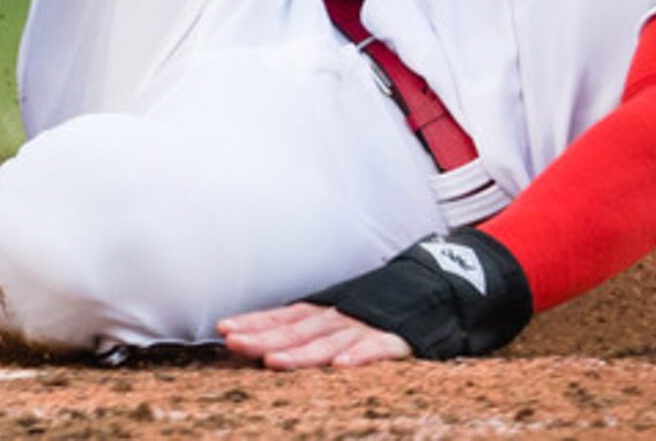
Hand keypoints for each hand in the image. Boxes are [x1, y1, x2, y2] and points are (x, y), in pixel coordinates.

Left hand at [217, 302, 413, 371]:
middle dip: (262, 338)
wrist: (433, 289)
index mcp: (322, 312)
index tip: (223, 329)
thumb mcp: (337, 314)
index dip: (253, 323)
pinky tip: (340, 366)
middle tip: (233, 343)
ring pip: (326, 342)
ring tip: (272, 362)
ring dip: (298, 353)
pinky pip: (374, 348)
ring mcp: (364, 326)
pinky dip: (357, 355)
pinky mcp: (394, 338)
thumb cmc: (376, 309)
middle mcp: (337, 317)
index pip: (281, 318)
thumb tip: (263, 341)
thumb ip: (305, 327)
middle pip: (295, 331)